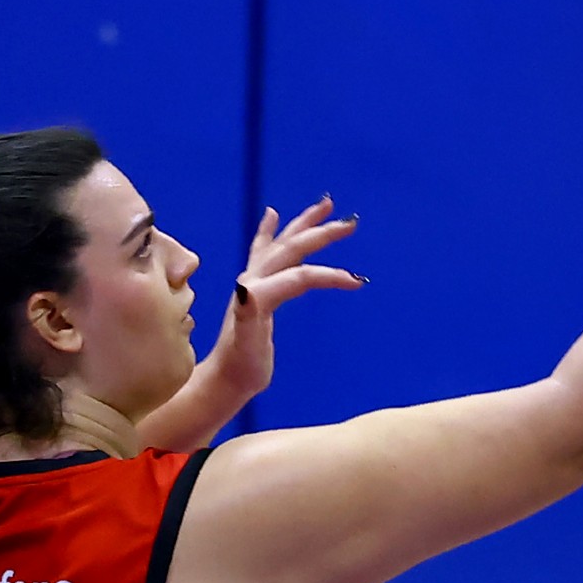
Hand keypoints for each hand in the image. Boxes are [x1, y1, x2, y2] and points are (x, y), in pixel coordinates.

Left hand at [210, 195, 364, 401]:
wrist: (224, 379)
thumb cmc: (241, 368)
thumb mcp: (247, 345)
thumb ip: (247, 316)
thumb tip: (247, 288)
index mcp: (257, 292)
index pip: (300, 276)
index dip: (330, 276)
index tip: (358, 282)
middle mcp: (254, 280)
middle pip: (292, 249)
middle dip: (321, 234)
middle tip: (350, 223)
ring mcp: (253, 281)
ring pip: (283, 244)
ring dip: (304, 223)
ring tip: (325, 204)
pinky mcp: (253, 287)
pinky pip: (264, 250)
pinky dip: (269, 231)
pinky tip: (272, 214)